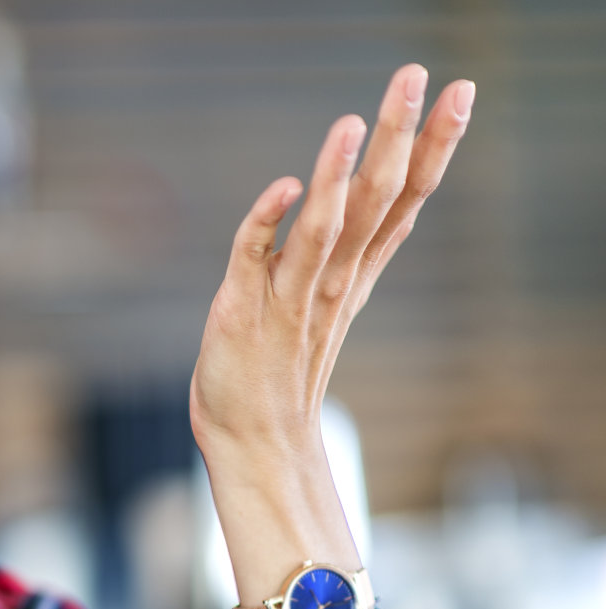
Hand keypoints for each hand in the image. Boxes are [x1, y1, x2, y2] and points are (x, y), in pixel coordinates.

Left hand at [189, 64, 473, 463]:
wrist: (256, 440)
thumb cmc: (283, 367)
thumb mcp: (327, 299)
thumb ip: (343, 248)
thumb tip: (356, 193)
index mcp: (355, 272)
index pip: (403, 198)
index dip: (431, 146)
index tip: (458, 93)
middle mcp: (332, 279)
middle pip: (374, 199)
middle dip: (396, 136)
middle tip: (415, 76)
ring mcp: (289, 294)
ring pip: (323, 226)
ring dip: (336, 175)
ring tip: (352, 122)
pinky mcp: (241, 308)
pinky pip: (254, 256)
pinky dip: (267, 221)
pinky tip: (285, 186)